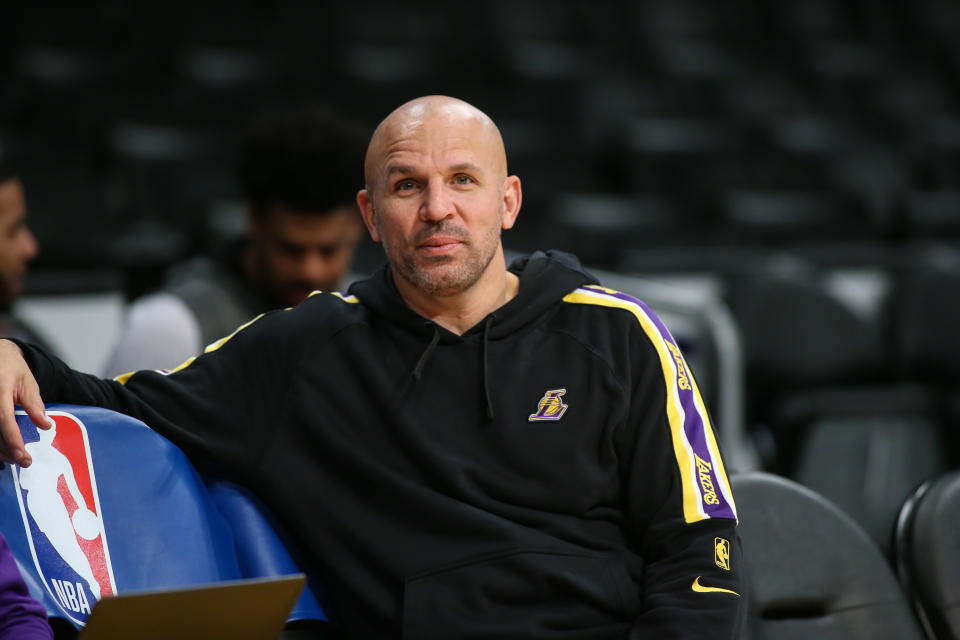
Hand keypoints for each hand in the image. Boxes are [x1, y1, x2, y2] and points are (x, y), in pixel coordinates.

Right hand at [0, 339, 47, 466]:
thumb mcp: (28, 383)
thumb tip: (45, 425)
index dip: (13, 440)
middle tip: (25, 461)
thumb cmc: (12, 369)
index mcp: (0, 392)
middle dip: (8, 451)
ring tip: (17, 458)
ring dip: (0, 450)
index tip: (23, 455)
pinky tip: (5, 450)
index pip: (4, 420)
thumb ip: (35, 404)